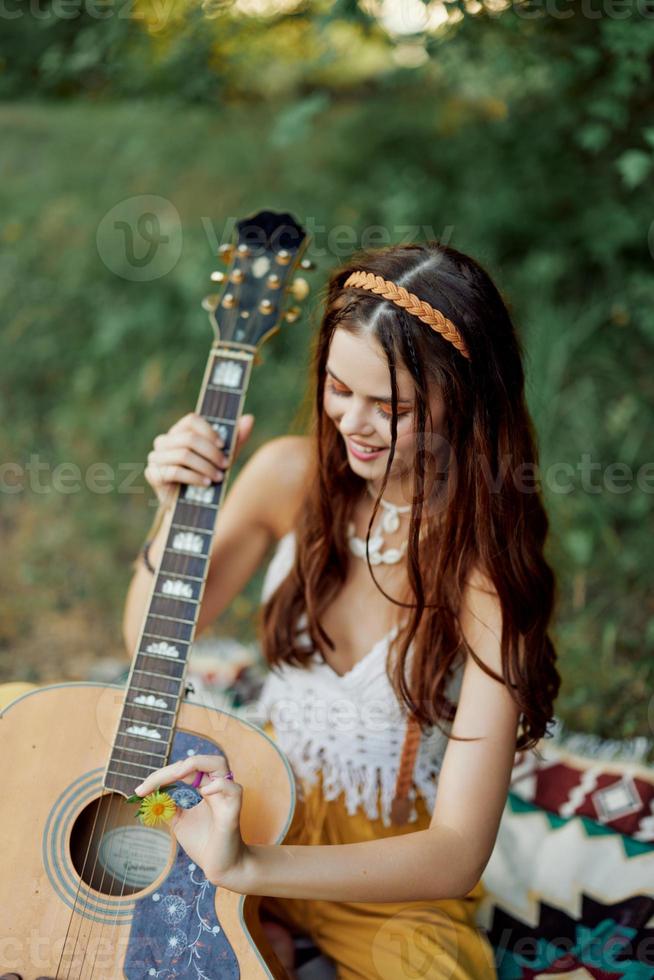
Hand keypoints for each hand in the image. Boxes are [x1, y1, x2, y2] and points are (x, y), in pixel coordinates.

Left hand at [134, 753, 251, 891]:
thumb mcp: (178, 821)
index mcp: (204, 787)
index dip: (160, 776)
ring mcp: (225, 797)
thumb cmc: (203, 843)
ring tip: (178, 774)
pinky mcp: (233, 812)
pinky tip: (205, 792)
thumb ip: (168, 805)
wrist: (220, 867)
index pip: (183, 770)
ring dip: (196, 763)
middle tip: (152, 784)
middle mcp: (216, 788)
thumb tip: (152, 794)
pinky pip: (233, 789)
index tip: (139, 791)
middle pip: (199, 762)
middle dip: (172, 768)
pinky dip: (219, 786)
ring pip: (219, 764)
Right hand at [144, 411, 254, 508]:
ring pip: (183, 455)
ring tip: (218, 477)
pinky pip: (174, 472)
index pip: (191, 420)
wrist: (191, 507)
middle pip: (189, 438)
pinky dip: (194, 477)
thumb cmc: (206, 477)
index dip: (209, 431)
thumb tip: (249, 418)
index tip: (223, 445)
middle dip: (211, 453)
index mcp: (179, 432)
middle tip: (225, 465)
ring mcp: (156, 457)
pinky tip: (206, 484)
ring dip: (205, 466)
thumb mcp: (223, 458)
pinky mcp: (153, 474)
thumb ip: (235, 439)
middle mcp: (164, 441)